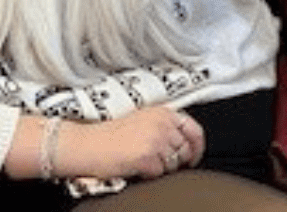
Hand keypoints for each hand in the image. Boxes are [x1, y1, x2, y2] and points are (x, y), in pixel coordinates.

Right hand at [76, 106, 205, 179]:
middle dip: (176, 160)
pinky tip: (135, 166)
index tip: (195, 156)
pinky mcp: (147, 157)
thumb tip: (186, 143)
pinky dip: (148, 174)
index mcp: (162, 112)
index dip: (198, 145)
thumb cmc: (110, 134)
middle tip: (158, 161)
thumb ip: (165, 126)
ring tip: (142, 160)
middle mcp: (162, 123)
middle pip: (184, 150)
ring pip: (173, 164)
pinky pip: (159, 173)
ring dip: (160, 167)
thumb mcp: (142, 120)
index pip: (194, 128)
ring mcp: (155, 140)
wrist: (87, 144)